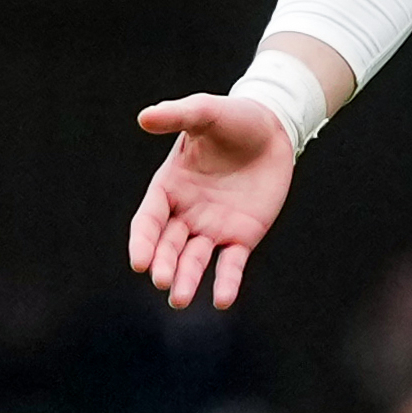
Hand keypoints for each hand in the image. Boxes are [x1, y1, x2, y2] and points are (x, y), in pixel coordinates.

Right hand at [126, 92, 299, 308]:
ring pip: (194, 260)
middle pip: (168, 246)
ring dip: (186, 280)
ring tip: (180, 300)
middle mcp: (186, 213)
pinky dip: (226, 282)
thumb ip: (177, 115)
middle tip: (162, 281)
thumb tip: (145, 117)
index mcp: (169, 187)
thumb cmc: (232, 118)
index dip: (142, 241)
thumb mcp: (205, 112)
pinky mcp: (241, 237)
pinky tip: (222, 300)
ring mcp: (213, 227)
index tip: (139, 262)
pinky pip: (230, 264)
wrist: (272, 129)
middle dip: (163, 264)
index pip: (149, 220)